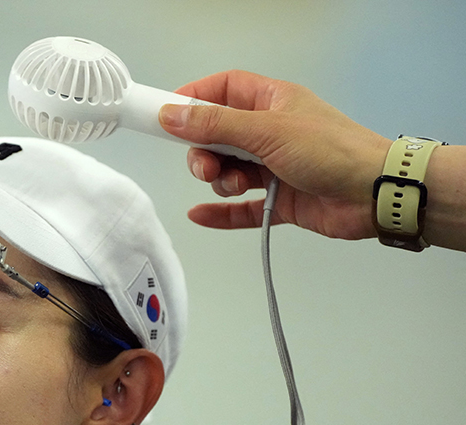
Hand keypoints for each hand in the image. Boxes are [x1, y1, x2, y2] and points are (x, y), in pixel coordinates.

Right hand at [159, 70, 391, 239]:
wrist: (374, 194)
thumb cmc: (333, 151)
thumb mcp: (268, 130)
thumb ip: (216, 124)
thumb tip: (173, 114)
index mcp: (272, 102)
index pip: (223, 90)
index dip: (195, 98)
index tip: (169, 115)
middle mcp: (271, 131)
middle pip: (218, 136)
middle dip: (203, 151)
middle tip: (203, 165)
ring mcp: (274, 166)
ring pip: (228, 171)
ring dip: (219, 179)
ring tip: (233, 184)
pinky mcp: (279, 199)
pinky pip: (241, 207)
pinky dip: (221, 212)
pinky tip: (200, 215)